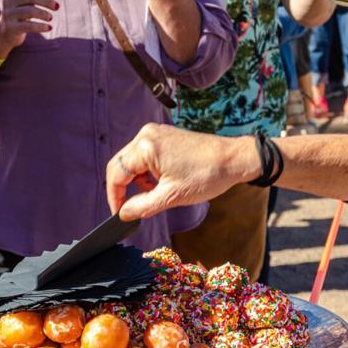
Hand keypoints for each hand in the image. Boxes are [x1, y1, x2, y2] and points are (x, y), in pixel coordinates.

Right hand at [0, 0, 58, 55]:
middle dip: (46, 1)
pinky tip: (49, 27)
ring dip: (43, 14)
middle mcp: (8, 0)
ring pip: (29, 11)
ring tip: (51, 17)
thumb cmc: (21, 8)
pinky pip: (27, 26)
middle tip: (57, 6)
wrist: (6, 31)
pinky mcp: (11, 28)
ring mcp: (8, 14)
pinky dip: (40, 27)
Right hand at [106, 124, 259, 221]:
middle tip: (132, 208)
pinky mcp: (164, 136)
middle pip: (121, 165)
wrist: (234, 159)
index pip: (116, 173)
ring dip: (139, 180)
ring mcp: (156, 133)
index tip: (119, 213)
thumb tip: (123, 214)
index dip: (114, 196)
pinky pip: (145, 155)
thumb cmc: (207, 175)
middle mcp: (147, 135)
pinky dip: (149, 171)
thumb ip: (143, 206)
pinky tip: (163, 181)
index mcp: (146, 147)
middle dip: (125, 188)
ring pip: (133, 161)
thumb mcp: (172, 196)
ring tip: (157, 193)